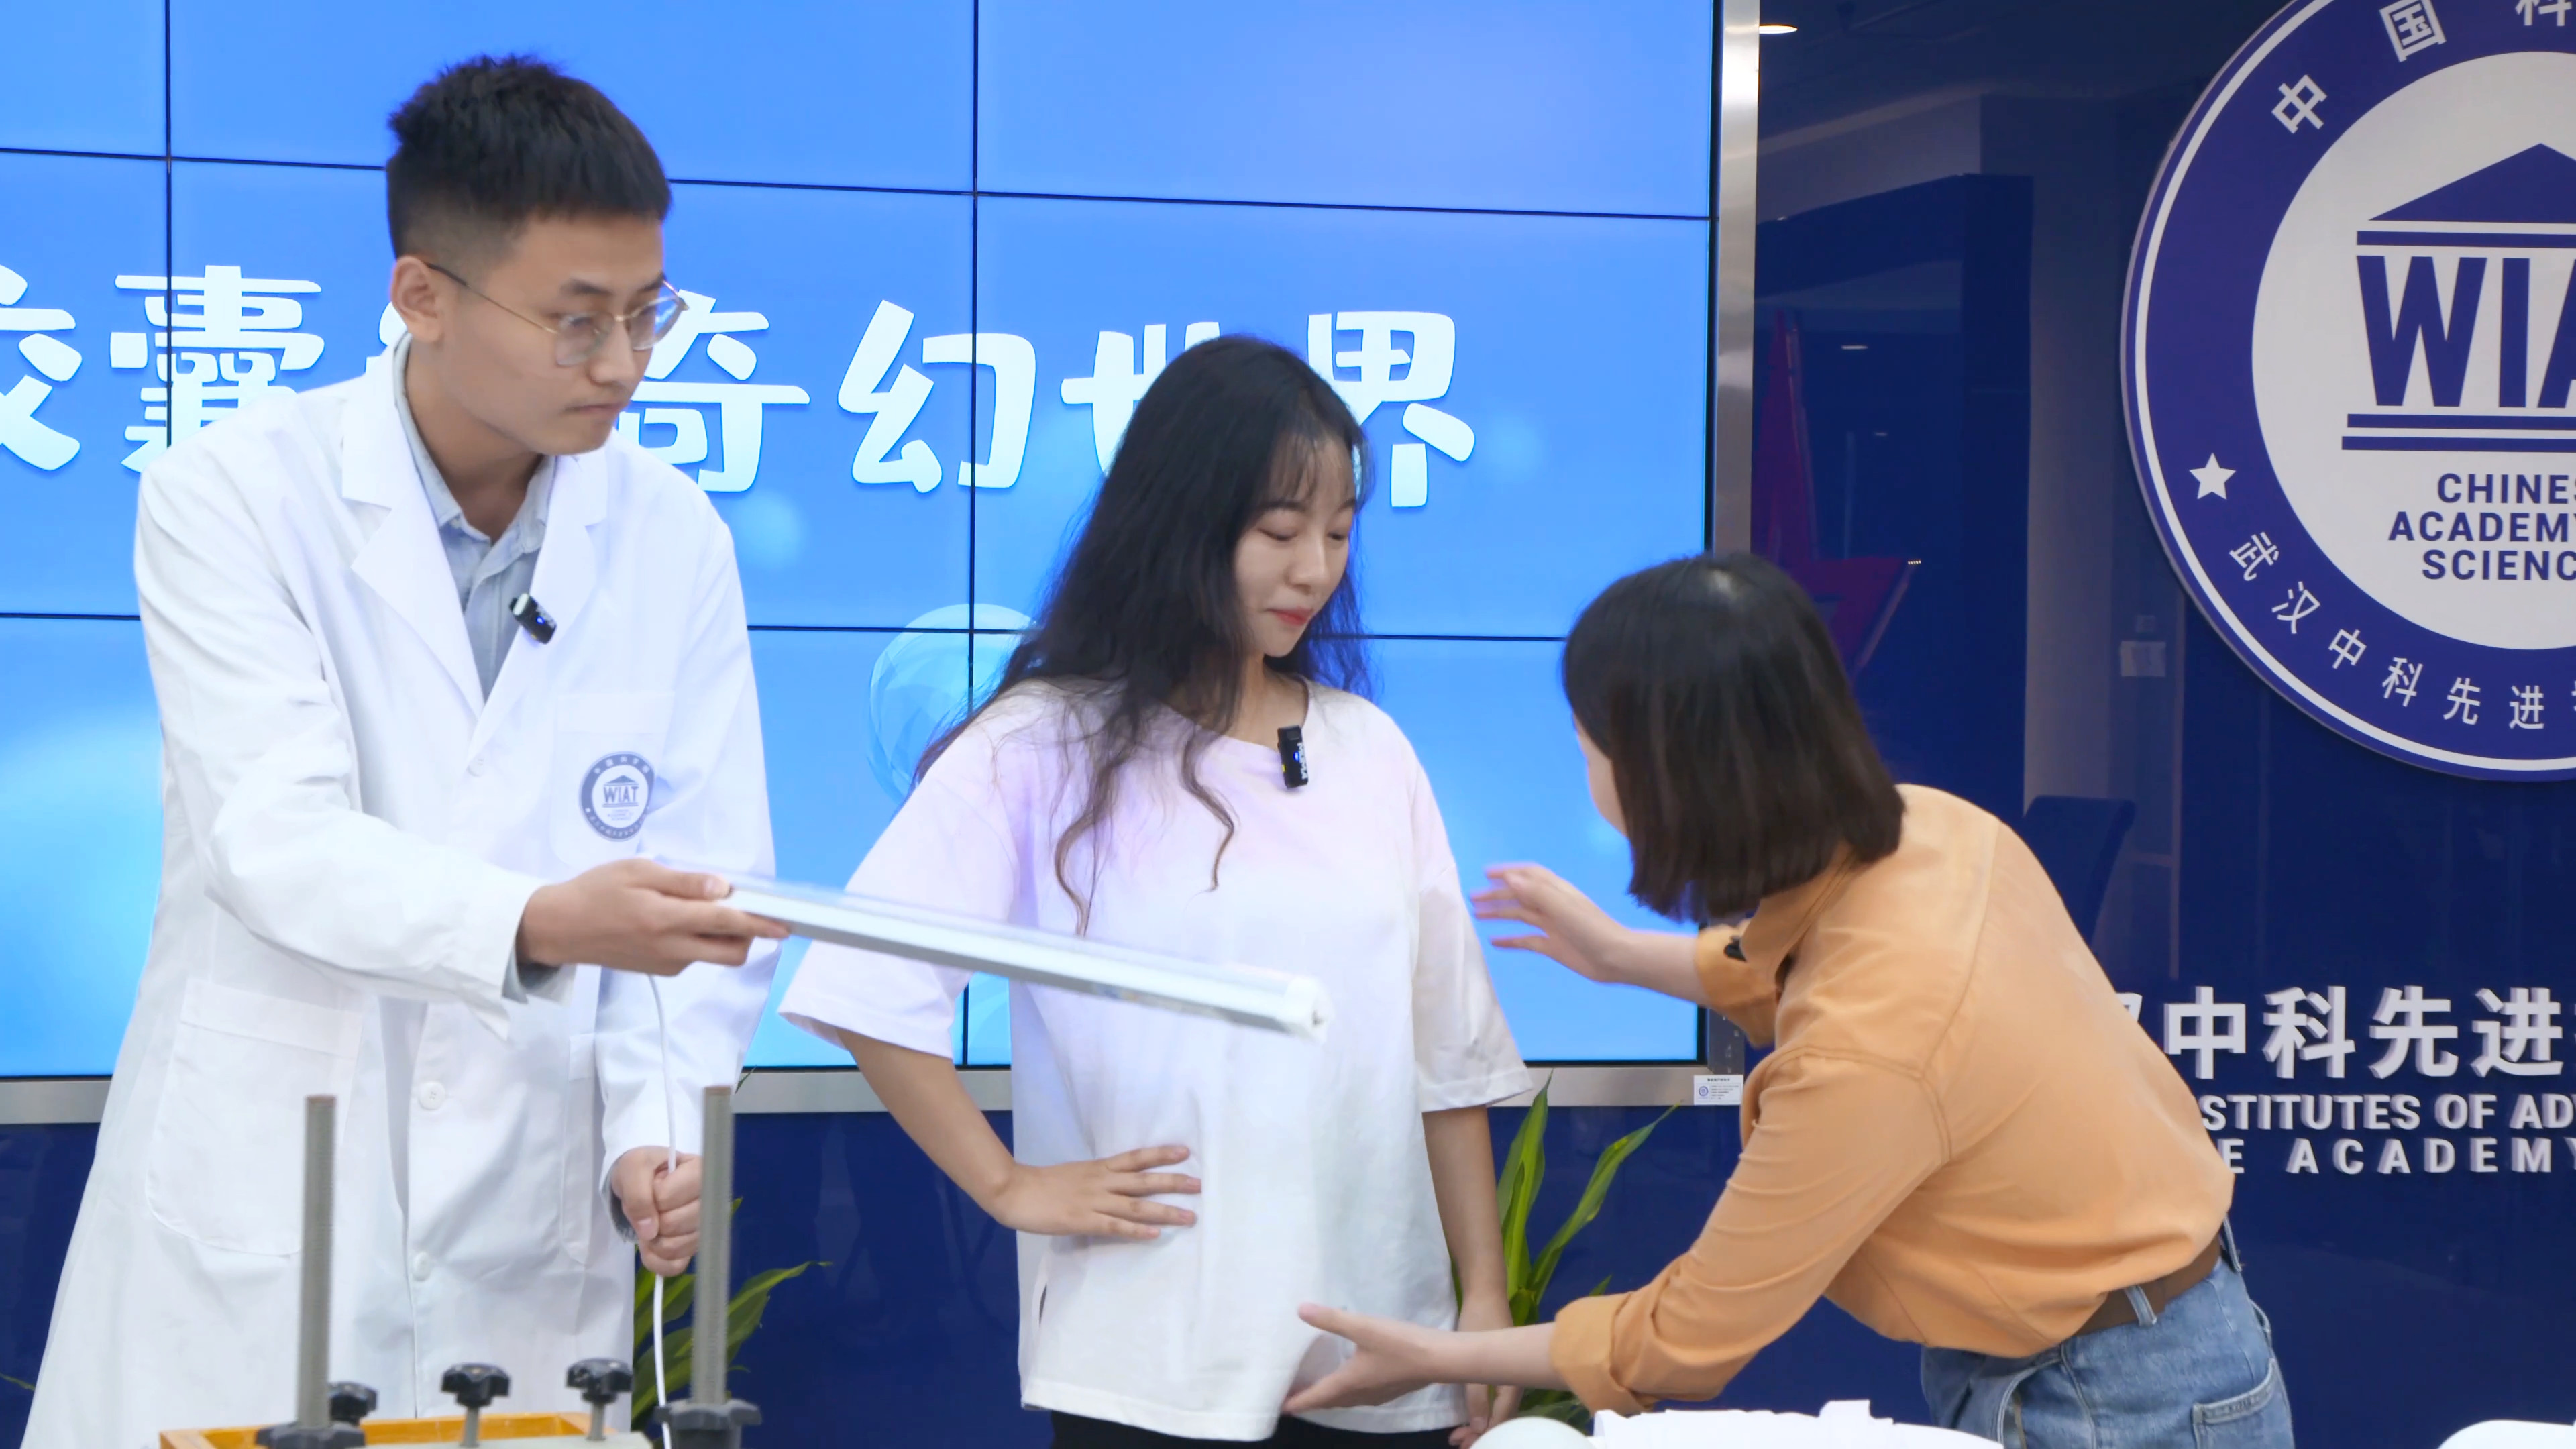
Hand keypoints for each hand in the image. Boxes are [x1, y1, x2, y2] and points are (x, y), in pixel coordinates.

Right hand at [518, 859, 788, 975]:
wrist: (560, 928)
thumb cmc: (597, 891)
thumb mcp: (639, 872)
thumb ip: (684, 882)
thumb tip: (723, 888)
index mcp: (667, 920)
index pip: (727, 923)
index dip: (761, 923)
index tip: (786, 923)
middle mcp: (673, 949)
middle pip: (732, 952)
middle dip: (749, 935)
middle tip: (744, 908)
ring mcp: (668, 964)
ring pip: (714, 955)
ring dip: (722, 935)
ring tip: (697, 906)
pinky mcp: (661, 970)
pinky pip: (695, 957)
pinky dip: (700, 940)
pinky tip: (678, 919)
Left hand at [611, 1147, 701, 1276]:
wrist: (640, 1180)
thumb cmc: (643, 1169)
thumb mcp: (632, 1168)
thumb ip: (638, 1195)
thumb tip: (650, 1232)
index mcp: (700, 1173)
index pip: (667, 1197)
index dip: (650, 1196)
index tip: (651, 1185)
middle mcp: (710, 1202)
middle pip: (673, 1224)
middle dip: (649, 1219)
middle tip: (647, 1206)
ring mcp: (704, 1229)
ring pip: (675, 1248)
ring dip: (651, 1240)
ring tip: (649, 1222)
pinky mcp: (693, 1249)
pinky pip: (675, 1267)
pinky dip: (656, 1261)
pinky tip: (650, 1246)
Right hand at [981, 1146, 1200, 1239]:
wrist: (1014, 1190)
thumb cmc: (1042, 1184)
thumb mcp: (1074, 1174)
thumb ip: (1095, 1179)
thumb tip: (1114, 1184)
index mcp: (1098, 1168)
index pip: (1136, 1157)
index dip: (1161, 1153)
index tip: (1185, 1151)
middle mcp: (1101, 1181)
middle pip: (1144, 1180)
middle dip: (1173, 1182)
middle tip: (1199, 1185)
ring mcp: (1094, 1201)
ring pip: (1136, 1205)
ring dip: (1165, 1210)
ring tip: (1189, 1216)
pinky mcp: (1084, 1220)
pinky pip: (1115, 1226)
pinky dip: (1136, 1230)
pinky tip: (1155, 1234)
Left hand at [1285, 1304, 1450, 1412]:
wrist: (1440, 1358)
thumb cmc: (1400, 1344)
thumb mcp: (1364, 1327)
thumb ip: (1332, 1319)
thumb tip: (1300, 1310)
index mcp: (1349, 1382)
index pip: (1316, 1397)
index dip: (1297, 1402)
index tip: (1280, 1407)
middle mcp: (1360, 1394)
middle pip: (1329, 1402)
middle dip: (1310, 1401)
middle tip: (1293, 1396)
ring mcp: (1377, 1394)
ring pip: (1346, 1400)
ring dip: (1329, 1398)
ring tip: (1317, 1389)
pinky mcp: (1391, 1389)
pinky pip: (1359, 1396)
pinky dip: (1346, 1393)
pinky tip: (1350, 1380)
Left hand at [1453, 1294, 1520, 1445]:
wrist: (1484, 1294)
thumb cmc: (1481, 1324)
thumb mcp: (1474, 1363)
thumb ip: (1477, 1396)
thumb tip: (1480, 1427)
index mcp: (1514, 1383)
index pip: (1502, 1419)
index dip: (1484, 1435)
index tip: (1465, 1444)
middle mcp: (1515, 1382)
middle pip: (1501, 1417)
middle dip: (1481, 1432)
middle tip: (1459, 1442)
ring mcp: (1508, 1374)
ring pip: (1497, 1408)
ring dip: (1481, 1422)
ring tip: (1461, 1433)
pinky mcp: (1500, 1367)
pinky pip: (1495, 1397)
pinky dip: (1482, 1408)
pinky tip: (1472, 1413)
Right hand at [1472, 864, 1639, 984]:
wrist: (1616, 958)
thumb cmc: (1591, 928)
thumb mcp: (1562, 906)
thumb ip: (1535, 892)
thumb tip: (1509, 877)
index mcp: (1556, 891)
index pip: (1528, 875)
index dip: (1508, 872)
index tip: (1485, 874)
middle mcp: (1552, 905)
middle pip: (1520, 895)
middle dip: (1497, 894)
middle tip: (1473, 898)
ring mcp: (1552, 926)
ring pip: (1520, 915)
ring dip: (1500, 913)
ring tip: (1477, 915)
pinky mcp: (1553, 946)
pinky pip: (1527, 940)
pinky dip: (1510, 940)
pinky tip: (1494, 942)